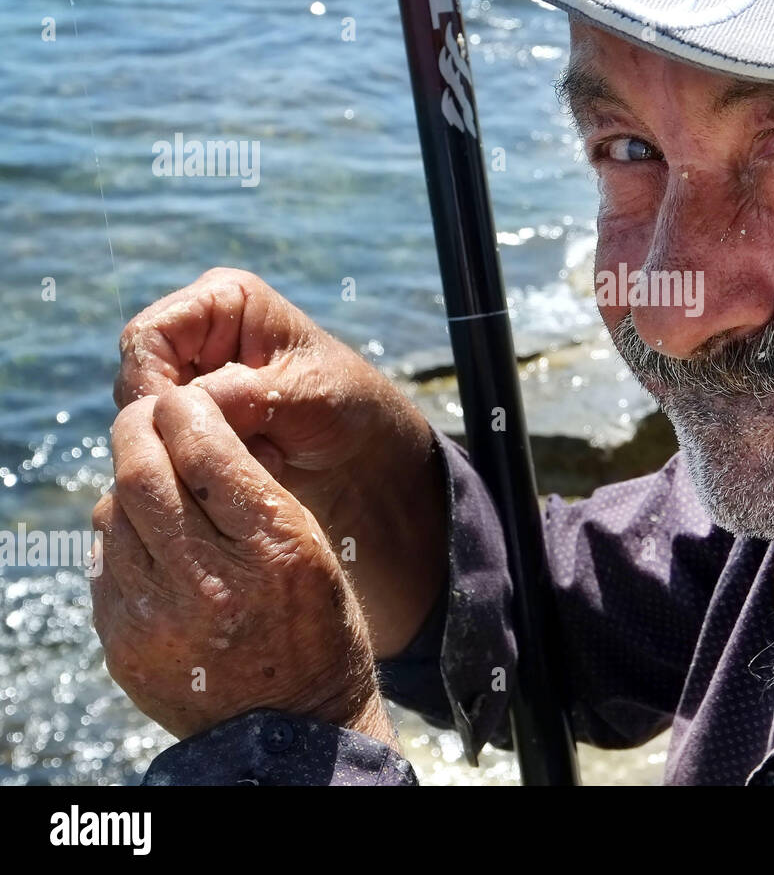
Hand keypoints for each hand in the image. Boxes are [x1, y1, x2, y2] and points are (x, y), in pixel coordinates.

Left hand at [92, 386, 395, 743]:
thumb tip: (201, 430)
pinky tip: (151, 539)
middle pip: (142, 474)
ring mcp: (157, 618)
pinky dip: (123, 535)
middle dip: (140, 430)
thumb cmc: (316, 623)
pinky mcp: (123, 643)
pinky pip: (105, 562)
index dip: (187, 411)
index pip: (206, 451)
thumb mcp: (314, 547)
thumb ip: (258, 489)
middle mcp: (209, 583)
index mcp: (273, 551)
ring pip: (113, 514)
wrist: (291, 726)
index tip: (185, 399)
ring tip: (155, 479)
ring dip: (130, 483)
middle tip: (149, 415)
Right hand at [115, 268, 443, 657]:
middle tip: (231, 449)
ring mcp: (191, 376)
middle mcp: (198, 332)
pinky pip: (165, 446)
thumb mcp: (301, 393)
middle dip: (174, 423)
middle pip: (136, 379)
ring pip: (145, 420)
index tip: (177, 428)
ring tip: (257, 455)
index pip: (147, 336)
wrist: (365, 448)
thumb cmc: (346, 403)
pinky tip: (250, 466)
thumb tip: (179, 408)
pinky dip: (199, 463)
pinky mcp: (193, 418)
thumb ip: (241, 395)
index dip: (150, 384)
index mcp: (223, 301)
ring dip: (191, 447)